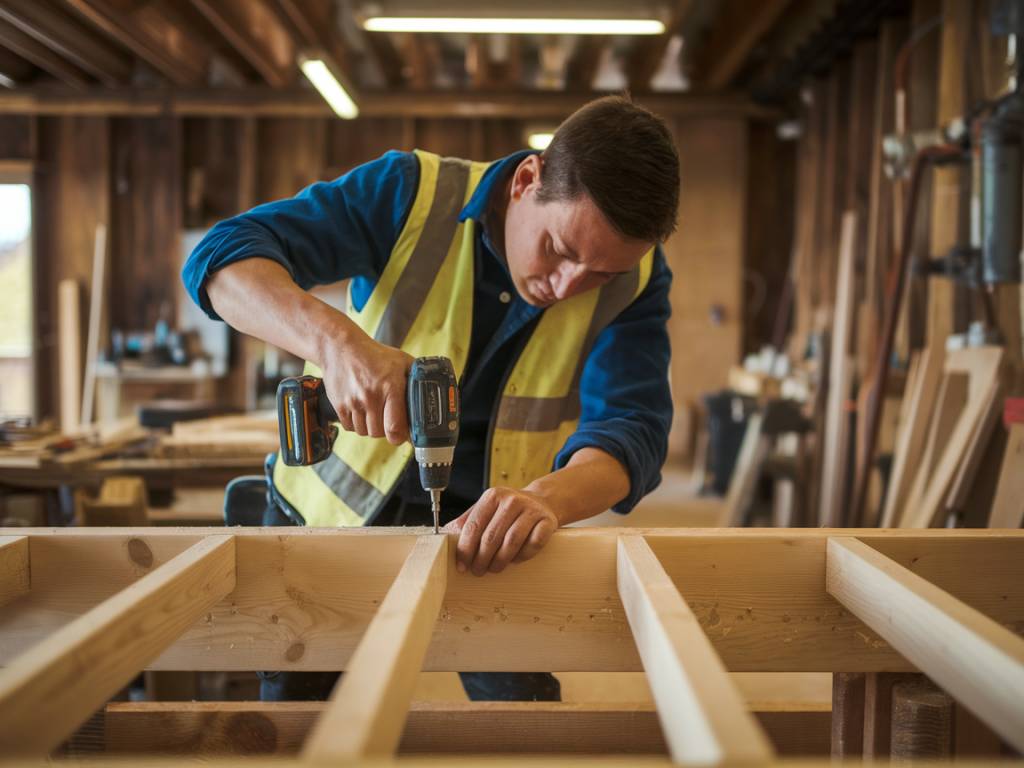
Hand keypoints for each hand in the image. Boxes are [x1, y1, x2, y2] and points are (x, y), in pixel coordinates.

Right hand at [320, 330, 413, 444]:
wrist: (341, 347)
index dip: (400, 436)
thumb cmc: (374, 355)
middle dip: (386, 430)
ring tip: (375, 412)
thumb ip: (417, 379)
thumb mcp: (401, 361)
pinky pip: (350, 427)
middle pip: (379, 433)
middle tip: (389, 419)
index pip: (395, 427)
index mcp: (390, 387)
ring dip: (371, 427)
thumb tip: (432, 396)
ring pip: (364, 432)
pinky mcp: (339, 405)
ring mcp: (353, 402)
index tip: (403, 434)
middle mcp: (370, 396)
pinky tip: (362, 410)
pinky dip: (357, 424)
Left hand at [444, 487, 558, 575]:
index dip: (465, 549)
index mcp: (492, 496)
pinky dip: (522, 556)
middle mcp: (511, 500)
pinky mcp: (547, 522)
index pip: (474, 526)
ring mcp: (531, 510)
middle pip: (491, 537)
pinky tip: (515, 560)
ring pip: (511, 542)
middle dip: (481, 559)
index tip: (461, 566)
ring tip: (494, 569)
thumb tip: (443, 537)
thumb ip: (467, 521)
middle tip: (477, 571)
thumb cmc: (508, 510)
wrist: (541, 501)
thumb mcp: (486, 509)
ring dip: (500, 561)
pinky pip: (533, 545)